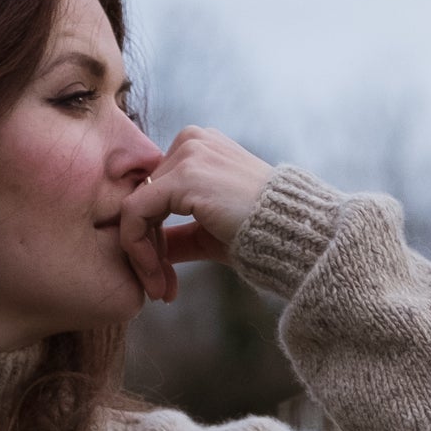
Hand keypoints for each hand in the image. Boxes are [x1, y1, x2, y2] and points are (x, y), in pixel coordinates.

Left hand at [118, 126, 275, 303]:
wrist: (295, 234)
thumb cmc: (262, 234)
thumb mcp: (211, 232)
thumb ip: (179, 234)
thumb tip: (151, 252)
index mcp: (200, 147)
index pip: (155, 192)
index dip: (153, 238)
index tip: (164, 278)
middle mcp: (191, 141)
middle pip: (143, 200)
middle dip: (147, 250)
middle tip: (160, 289)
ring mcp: (188, 154)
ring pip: (134, 208)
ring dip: (141, 255)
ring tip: (160, 290)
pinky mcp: (183, 176)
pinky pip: (136, 214)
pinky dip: (138, 249)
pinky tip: (157, 277)